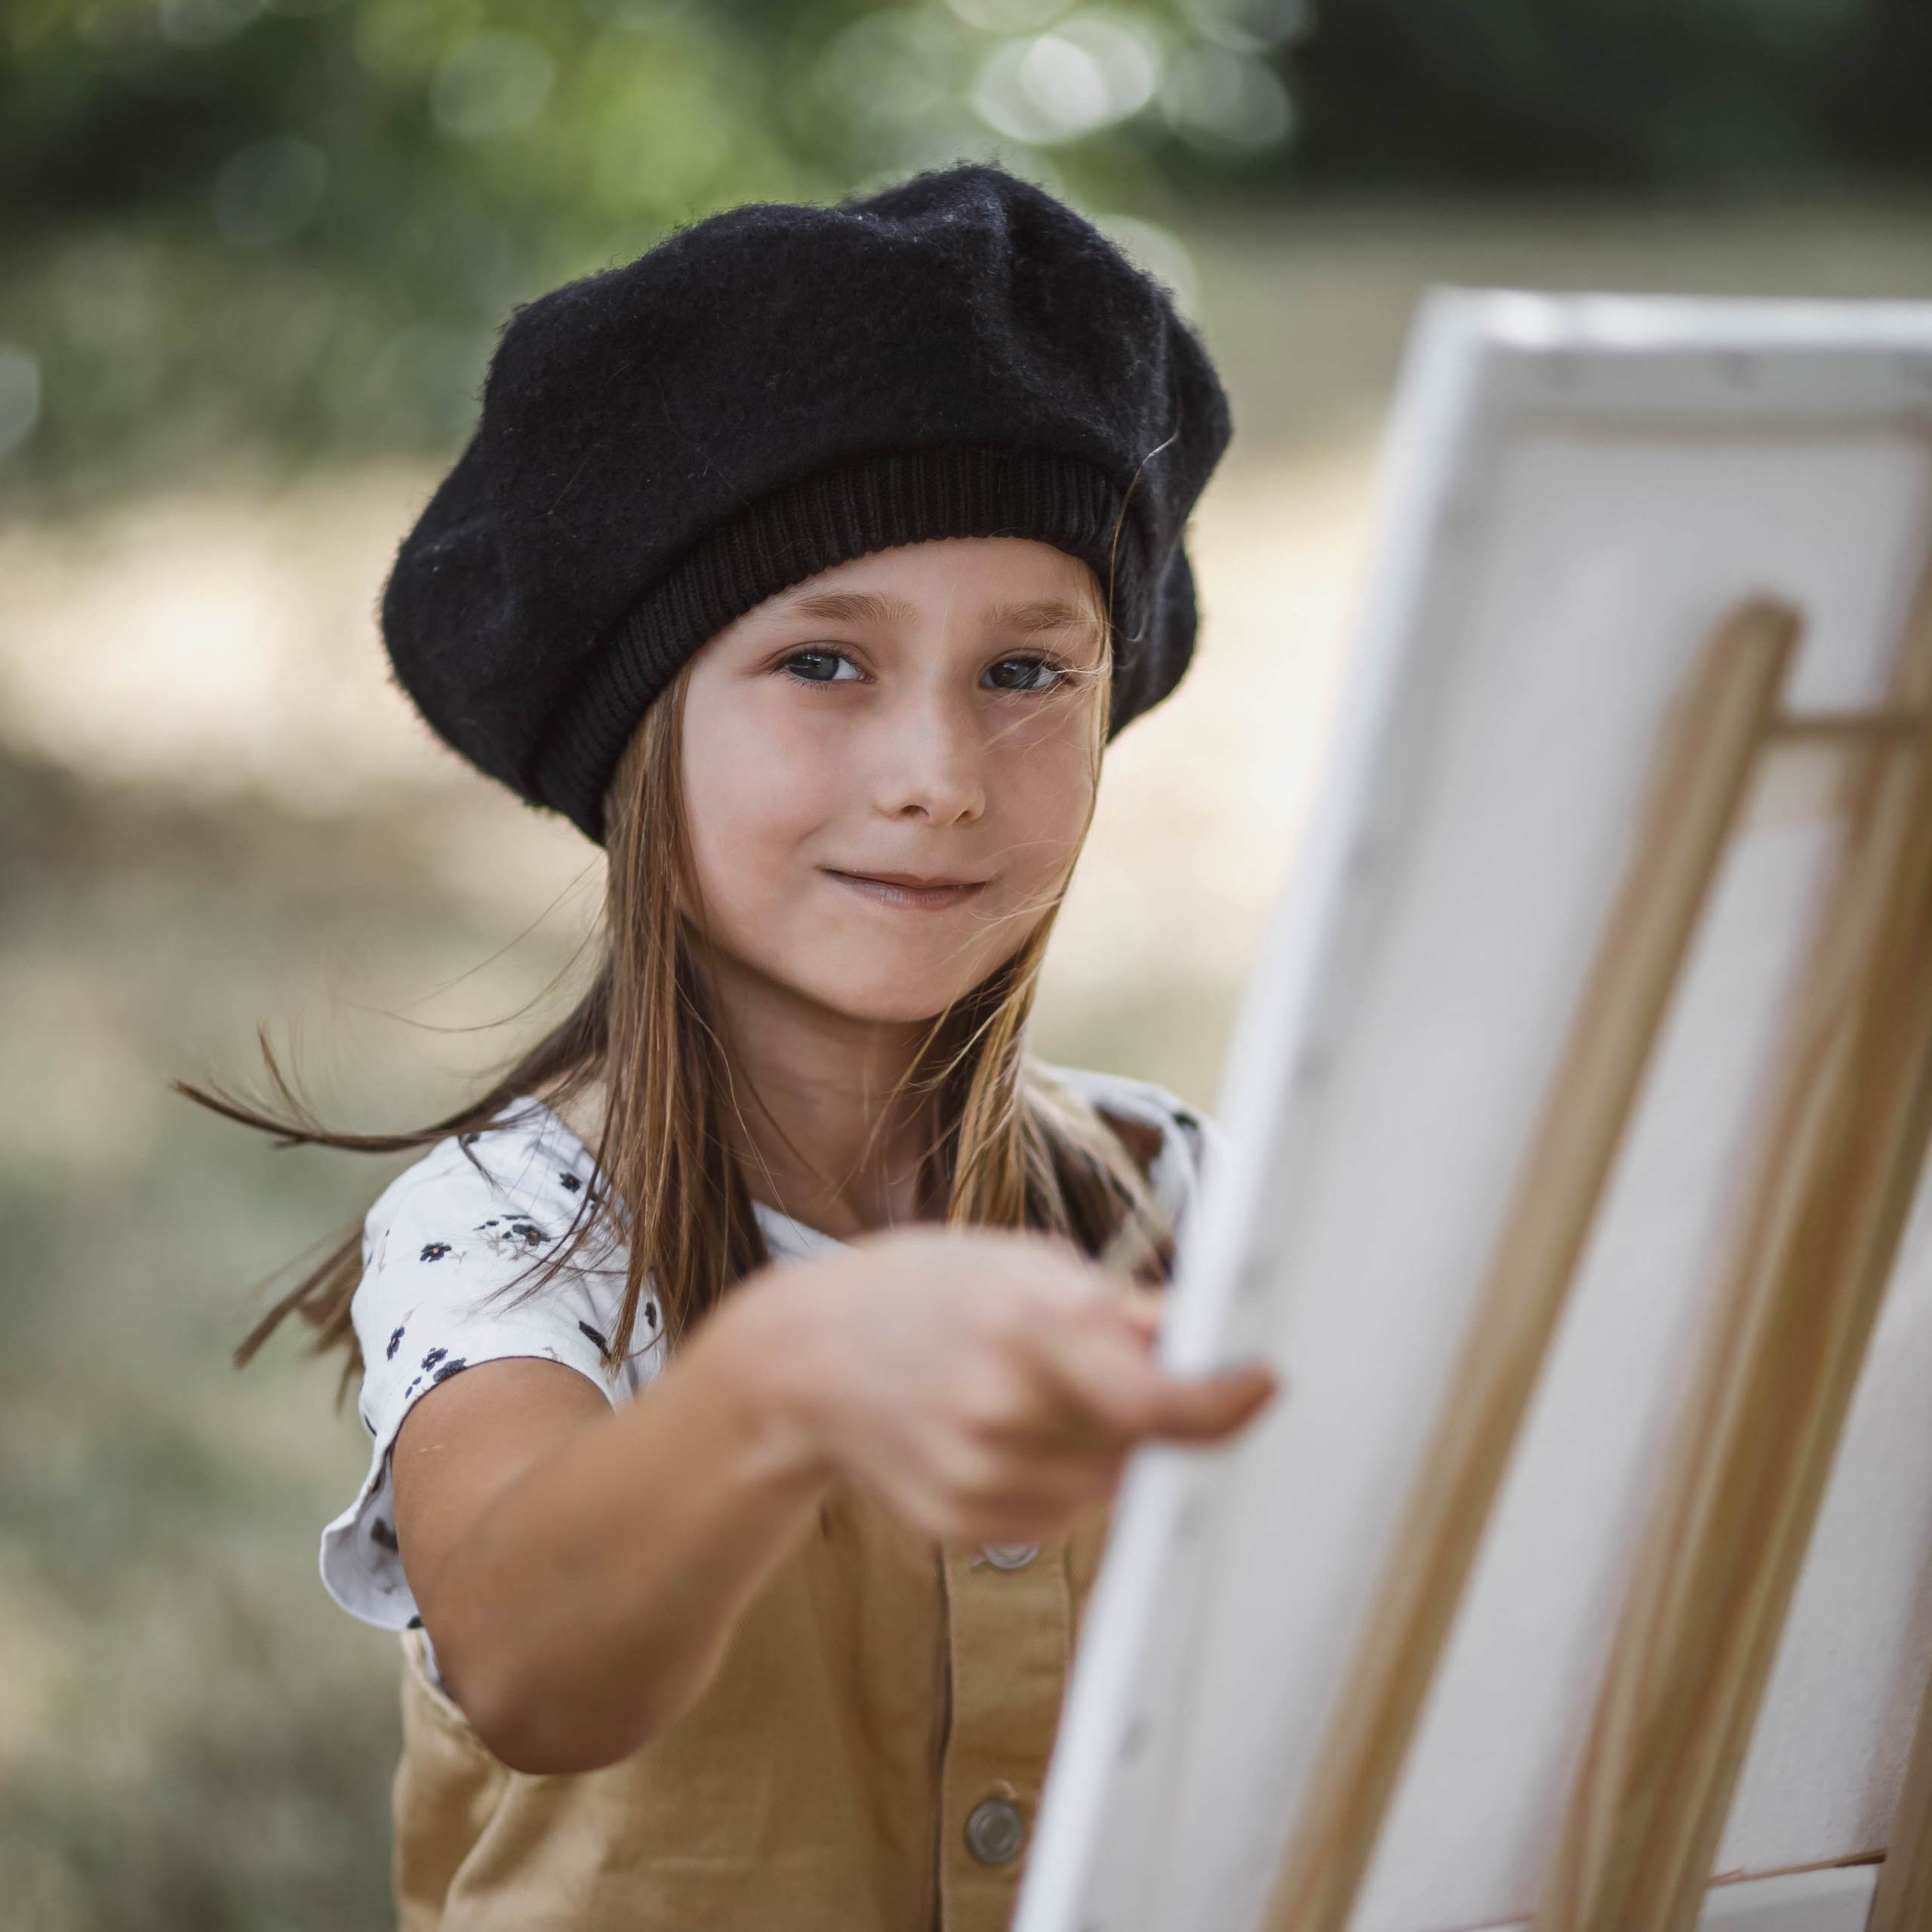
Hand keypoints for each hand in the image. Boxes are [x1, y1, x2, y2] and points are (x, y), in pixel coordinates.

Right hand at [714, 1227, 1275, 1544]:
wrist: (805, 1360)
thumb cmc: (923, 1292)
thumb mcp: (1017, 1264)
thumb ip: (1116, 1309)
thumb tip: (1203, 1333)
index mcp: (1024, 1330)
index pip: (1152, 1399)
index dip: (1219, 1403)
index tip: (1261, 1382)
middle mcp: (1002, 1414)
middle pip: (1139, 1443)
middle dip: (1147, 1407)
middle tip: (1103, 1362)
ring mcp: (977, 1480)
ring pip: (1104, 1485)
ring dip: (1100, 1445)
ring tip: (1030, 1390)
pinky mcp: (961, 1527)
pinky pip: (1057, 1516)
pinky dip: (1054, 1477)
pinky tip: (999, 1430)